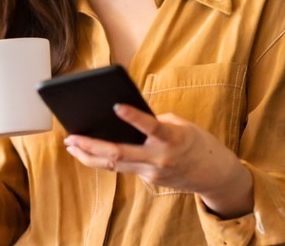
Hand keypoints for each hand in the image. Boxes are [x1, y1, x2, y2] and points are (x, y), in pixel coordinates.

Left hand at [64, 104, 253, 217]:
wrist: (214, 175)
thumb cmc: (196, 142)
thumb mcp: (180, 124)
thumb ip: (154, 122)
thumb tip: (123, 118)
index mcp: (173, 138)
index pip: (151, 127)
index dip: (134, 117)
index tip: (116, 106)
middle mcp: (160, 158)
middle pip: (119, 154)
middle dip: (91, 146)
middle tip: (71, 137)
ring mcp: (152, 172)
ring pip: (114, 165)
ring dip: (90, 155)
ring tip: (71, 145)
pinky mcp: (149, 180)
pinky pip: (123, 168)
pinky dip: (106, 158)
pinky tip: (90, 151)